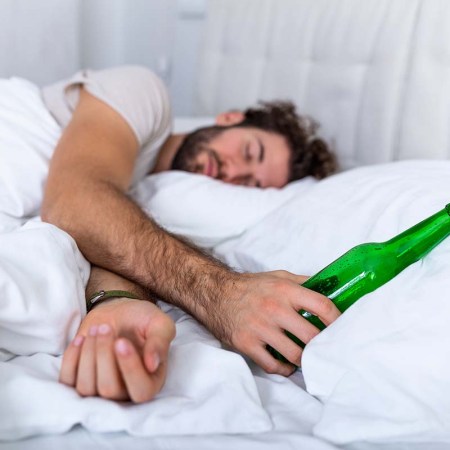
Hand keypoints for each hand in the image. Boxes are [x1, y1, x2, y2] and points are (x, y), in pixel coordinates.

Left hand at [60, 298, 175, 402]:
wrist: (120, 311)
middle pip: (109, 389)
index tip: (121, 342)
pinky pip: (68, 380)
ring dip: (88, 354)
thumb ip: (160, 342)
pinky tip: (82, 338)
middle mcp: (126, 391)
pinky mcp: (79, 379)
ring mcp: (100, 388)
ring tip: (98, 329)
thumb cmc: (142, 319)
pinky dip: (72, 358)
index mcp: (151, 381)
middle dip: (104, 355)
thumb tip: (152, 364)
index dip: (129, 369)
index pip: (141, 391)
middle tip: (106, 328)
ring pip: (87, 387)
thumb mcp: (160, 324)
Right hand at [212, 270, 340, 375]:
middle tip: (325, 348)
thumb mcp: (278, 276)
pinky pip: (272, 365)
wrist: (215, 293)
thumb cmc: (250, 286)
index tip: (342, 328)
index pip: (322, 306)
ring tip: (307, 357)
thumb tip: (329, 288)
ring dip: (304, 359)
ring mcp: (260, 328)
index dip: (337, 320)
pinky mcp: (246, 343)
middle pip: (311, 336)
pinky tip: (287, 365)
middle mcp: (274, 309)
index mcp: (285, 290)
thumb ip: (303, 282)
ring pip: (294, 355)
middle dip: (322, 345)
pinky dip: (284, 369)